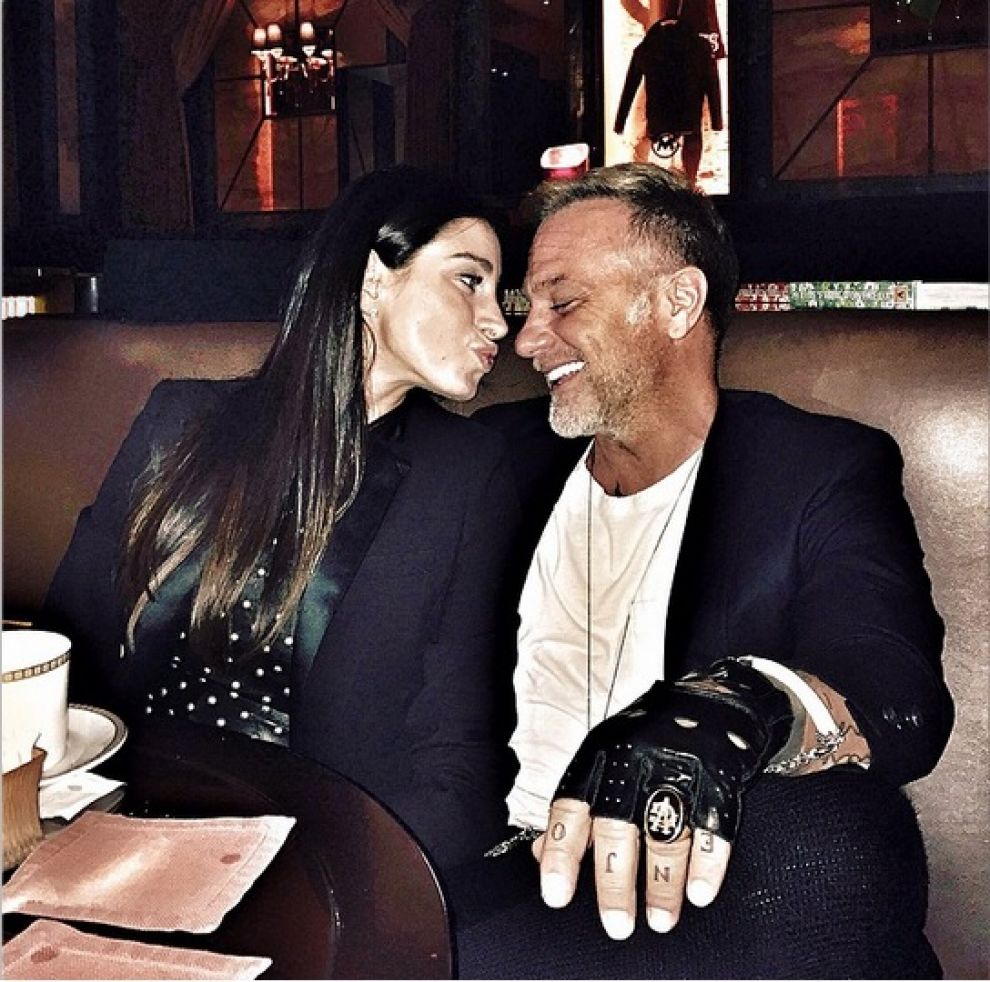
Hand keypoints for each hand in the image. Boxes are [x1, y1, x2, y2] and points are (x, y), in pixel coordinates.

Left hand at [536, 659, 792, 937]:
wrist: (717, 697)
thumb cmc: (651, 733)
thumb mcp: (605, 755)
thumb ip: (577, 804)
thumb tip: (541, 855)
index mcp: (601, 754)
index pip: (571, 806)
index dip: (561, 853)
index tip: (556, 895)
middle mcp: (635, 759)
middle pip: (618, 827)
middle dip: (615, 884)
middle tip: (617, 926)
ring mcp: (678, 766)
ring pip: (664, 832)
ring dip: (662, 884)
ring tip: (659, 919)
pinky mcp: (719, 775)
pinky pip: (712, 826)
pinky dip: (707, 864)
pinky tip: (699, 892)